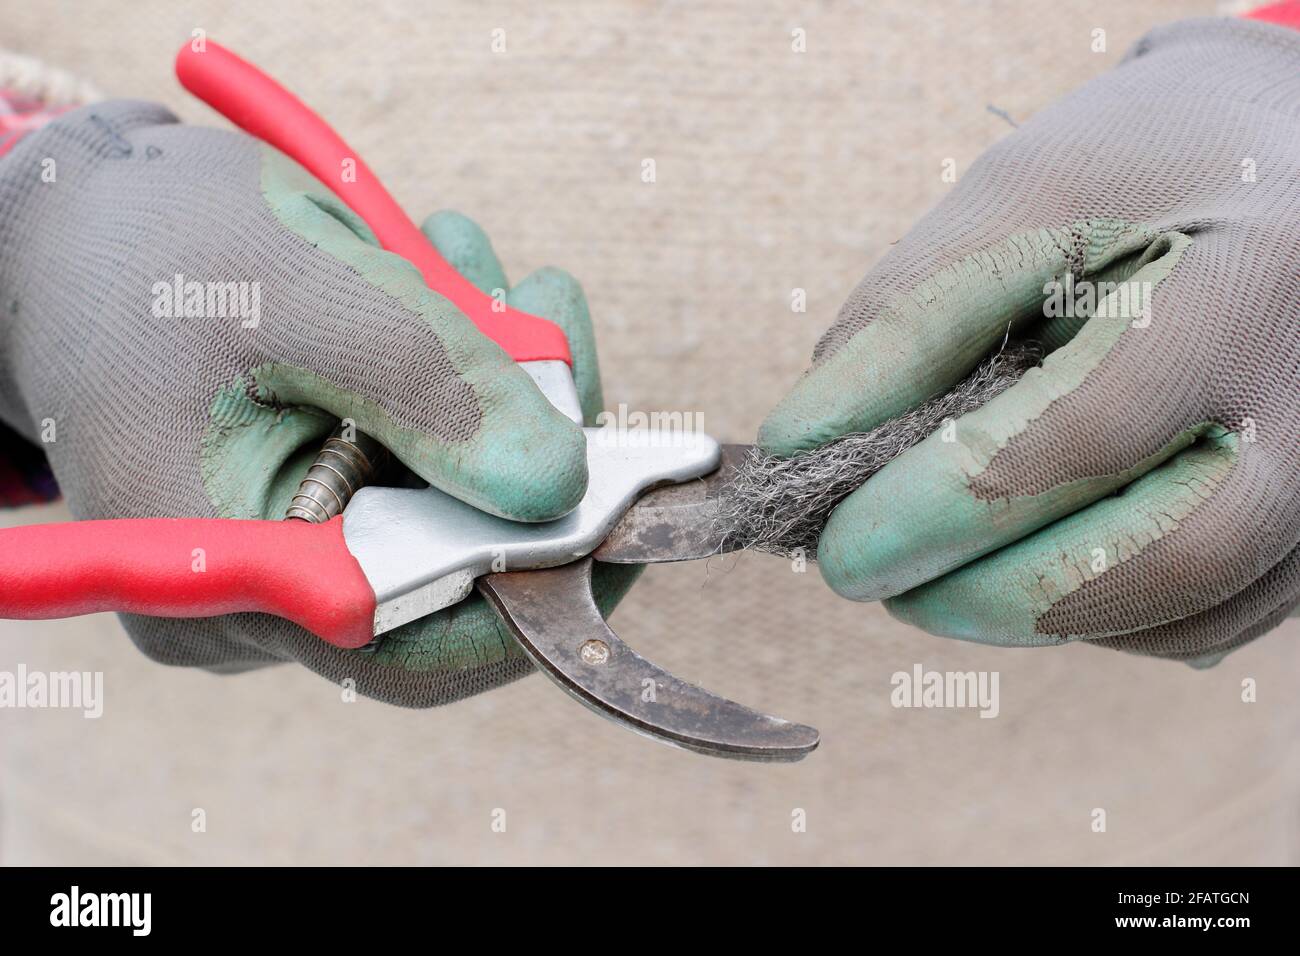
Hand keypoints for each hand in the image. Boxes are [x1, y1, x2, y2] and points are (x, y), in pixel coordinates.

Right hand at [0, 101, 638, 702]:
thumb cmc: (139, 252)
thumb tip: (560, 481)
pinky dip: (457, 373)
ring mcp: (296, 540)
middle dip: (523, 439)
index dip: (543, 582)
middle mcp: (263, 590)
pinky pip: (425, 455)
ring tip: (481, 272)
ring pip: (451, 499)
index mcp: (227, 581)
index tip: (631, 496)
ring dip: (494, 384)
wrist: (67, 222)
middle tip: (545, 318)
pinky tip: (454, 285)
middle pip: (455, 564)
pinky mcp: (321, 485)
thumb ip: (430, 388)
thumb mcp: (297, 291)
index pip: (419, 645)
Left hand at [759, 19, 1299, 664]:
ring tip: (928, 578)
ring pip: (1192, 606)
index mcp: (1251, 287)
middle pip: (1169, 555)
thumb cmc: (1142, 160)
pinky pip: (1210, 616)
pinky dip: (1094, 615)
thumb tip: (801, 444)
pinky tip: (1018, 570)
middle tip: (869, 577)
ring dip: (1033, 613)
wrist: (1282, 153)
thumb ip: (911, 317)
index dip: (943, 502)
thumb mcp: (1021, 195)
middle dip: (990, 591)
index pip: (1093, 433)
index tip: (834, 541)